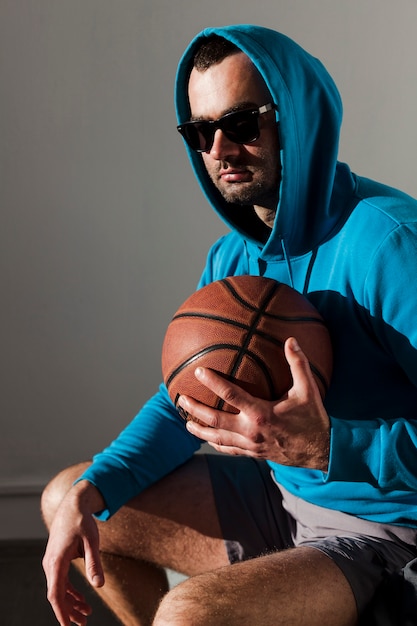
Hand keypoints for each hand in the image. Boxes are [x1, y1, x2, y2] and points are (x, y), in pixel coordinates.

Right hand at [42, 482, 104, 625]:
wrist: (74, 504)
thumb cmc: (82, 521)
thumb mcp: (92, 540)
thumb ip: (94, 563)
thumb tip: (99, 585)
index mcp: (56, 560)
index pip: (56, 593)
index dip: (62, 611)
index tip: (68, 625)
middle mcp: (50, 563)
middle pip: (57, 594)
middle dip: (69, 610)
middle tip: (84, 622)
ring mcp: (52, 561)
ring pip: (58, 589)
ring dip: (71, 602)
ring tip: (86, 613)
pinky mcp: (57, 559)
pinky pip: (61, 580)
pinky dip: (70, 591)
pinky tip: (82, 598)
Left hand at [179, 337, 329, 470]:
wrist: (322, 451)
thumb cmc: (314, 418)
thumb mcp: (308, 390)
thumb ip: (298, 364)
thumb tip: (291, 339)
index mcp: (261, 413)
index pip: (231, 395)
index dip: (213, 382)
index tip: (198, 371)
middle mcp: (252, 431)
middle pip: (215, 420)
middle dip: (196, 409)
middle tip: (180, 398)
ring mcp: (251, 445)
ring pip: (218, 438)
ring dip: (200, 430)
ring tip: (185, 422)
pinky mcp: (253, 454)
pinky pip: (230, 450)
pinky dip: (216, 444)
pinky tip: (208, 438)